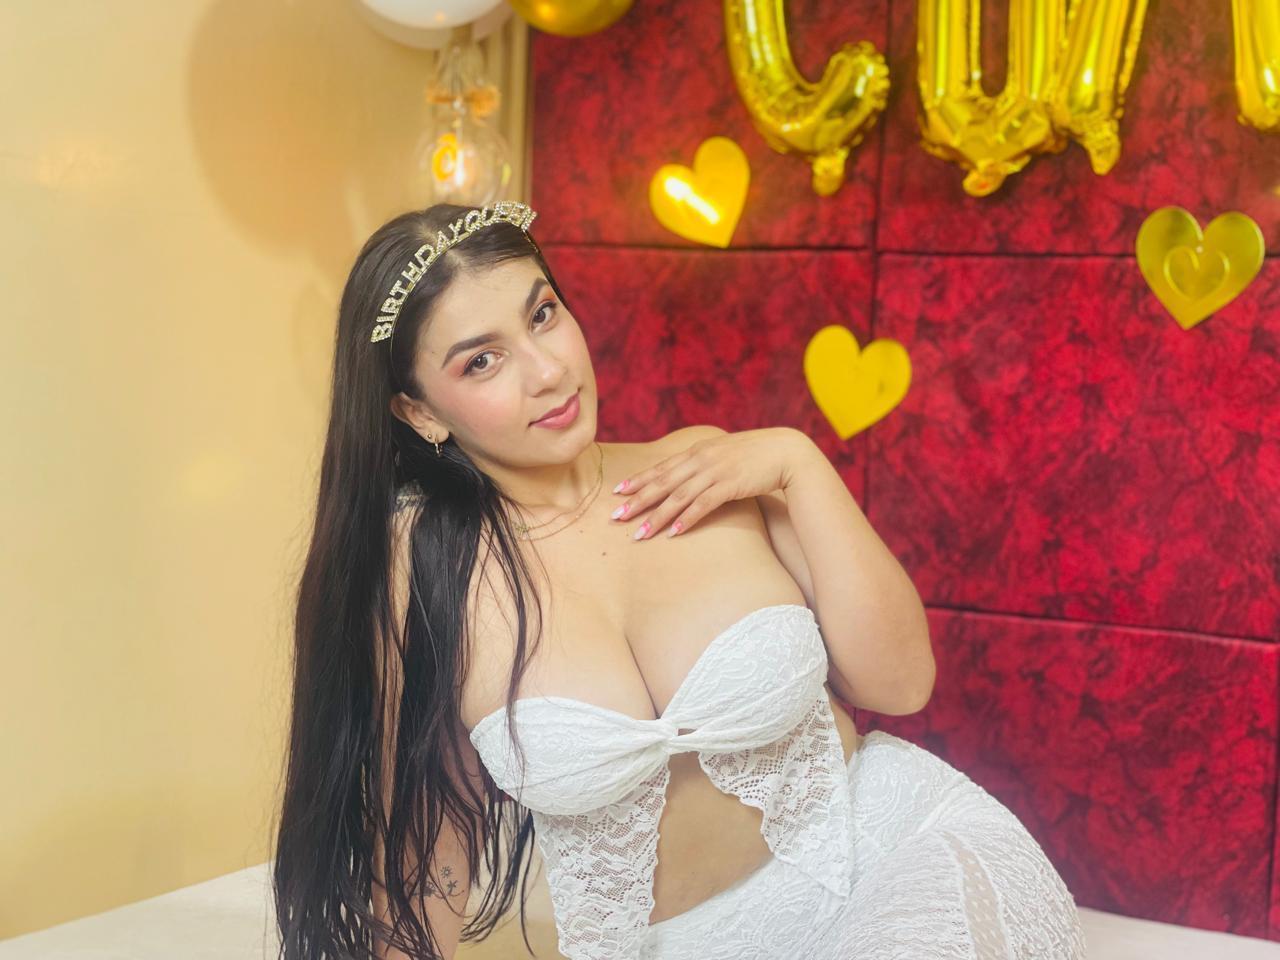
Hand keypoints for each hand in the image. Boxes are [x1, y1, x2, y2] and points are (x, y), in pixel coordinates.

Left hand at [609, 426, 808, 539]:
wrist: (787, 453)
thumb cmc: (757, 456)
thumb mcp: (725, 454)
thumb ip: (706, 463)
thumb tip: (689, 477)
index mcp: (698, 450)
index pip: (662, 467)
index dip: (639, 480)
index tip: (618, 492)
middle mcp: (702, 459)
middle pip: (662, 482)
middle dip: (637, 500)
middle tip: (616, 517)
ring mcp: (715, 471)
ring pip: (678, 496)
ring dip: (657, 516)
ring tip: (640, 534)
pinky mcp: (730, 485)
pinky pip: (702, 504)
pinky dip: (686, 519)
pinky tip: (673, 532)